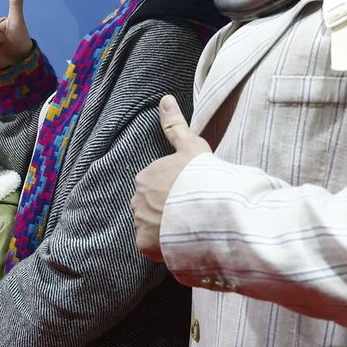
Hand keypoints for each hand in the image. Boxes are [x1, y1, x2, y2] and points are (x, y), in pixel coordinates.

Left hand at [133, 96, 211, 260]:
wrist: (209, 208)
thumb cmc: (202, 176)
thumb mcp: (192, 146)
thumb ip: (176, 125)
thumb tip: (165, 99)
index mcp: (145, 176)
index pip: (156, 187)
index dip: (175, 193)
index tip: (191, 196)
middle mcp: (137, 199)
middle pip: (151, 208)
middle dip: (166, 212)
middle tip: (191, 215)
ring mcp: (140, 222)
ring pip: (152, 228)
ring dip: (166, 231)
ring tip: (189, 231)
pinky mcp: (145, 244)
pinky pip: (153, 248)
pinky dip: (165, 248)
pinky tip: (183, 242)